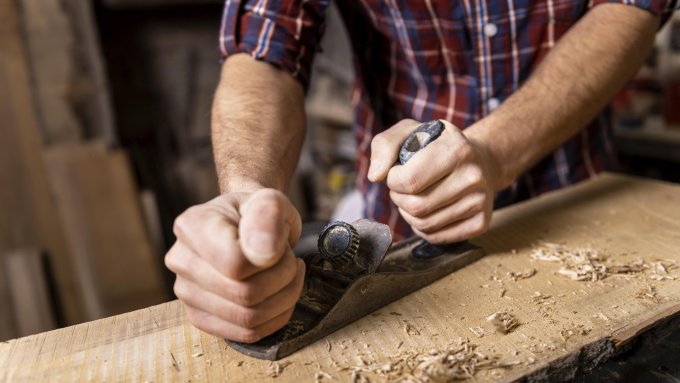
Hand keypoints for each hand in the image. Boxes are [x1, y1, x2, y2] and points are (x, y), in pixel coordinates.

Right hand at [165, 189, 304, 342]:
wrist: (249, 228)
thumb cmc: (259, 215)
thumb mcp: (271, 200)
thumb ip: (268, 213)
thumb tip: (262, 252)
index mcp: (192, 226)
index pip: (234, 263)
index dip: (271, 261)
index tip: (282, 246)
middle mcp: (180, 260)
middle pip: (245, 294)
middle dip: (284, 278)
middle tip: (291, 260)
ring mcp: (186, 293)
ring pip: (248, 318)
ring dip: (284, 298)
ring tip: (288, 275)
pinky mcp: (200, 317)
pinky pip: (247, 334)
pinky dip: (275, 317)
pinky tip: (280, 294)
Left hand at [368, 119, 498, 243]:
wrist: (479, 160)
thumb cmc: (437, 147)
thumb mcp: (410, 132)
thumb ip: (384, 146)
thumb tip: (375, 176)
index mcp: (456, 149)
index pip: (410, 180)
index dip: (393, 180)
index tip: (396, 173)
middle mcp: (473, 176)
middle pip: (416, 206)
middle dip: (399, 198)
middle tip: (402, 188)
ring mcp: (479, 201)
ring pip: (424, 224)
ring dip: (408, 214)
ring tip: (414, 197)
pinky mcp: (480, 223)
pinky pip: (437, 237)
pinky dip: (423, 228)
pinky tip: (428, 211)